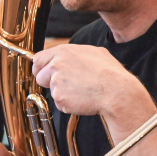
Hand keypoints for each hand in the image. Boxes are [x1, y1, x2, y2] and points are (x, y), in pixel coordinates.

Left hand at [32, 44, 153, 135]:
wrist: (117, 91)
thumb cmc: (110, 73)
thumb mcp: (95, 52)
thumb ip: (77, 53)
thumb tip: (71, 55)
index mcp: (64, 51)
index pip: (39, 58)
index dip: (40, 68)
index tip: (43, 74)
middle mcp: (56, 64)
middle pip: (40, 76)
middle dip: (50, 82)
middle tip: (68, 86)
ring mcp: (57, 81)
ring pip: (52, 91)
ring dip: (63, 93)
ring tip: (82, 91)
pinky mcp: (60, 97)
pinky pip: (60, 103)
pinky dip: (69, 104)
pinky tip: (83, 99)